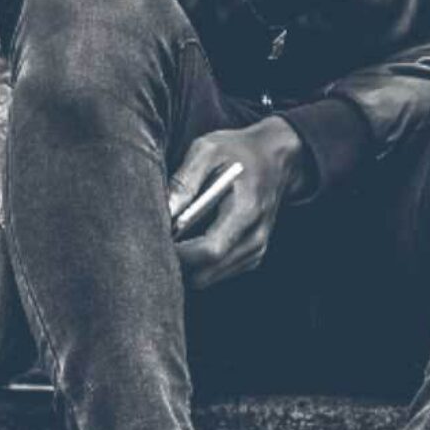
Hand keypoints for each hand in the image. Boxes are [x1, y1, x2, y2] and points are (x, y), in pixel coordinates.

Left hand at [169, 116, 311, 289]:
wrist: (275, 158)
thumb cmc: (238, 151)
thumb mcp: (208, 150)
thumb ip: (185, 180)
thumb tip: (165, 211)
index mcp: (245, 212)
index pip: (209, 251)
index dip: (178, 253)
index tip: (154, 240)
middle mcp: (255, 239)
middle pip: (205, 274)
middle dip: (176, 262)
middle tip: (157, 239)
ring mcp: (255, 251)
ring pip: (207, 279)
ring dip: (186, 265)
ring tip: (174, 237)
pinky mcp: (250, 257)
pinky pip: (215, 274)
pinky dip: (198, 264)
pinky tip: (190, 240)